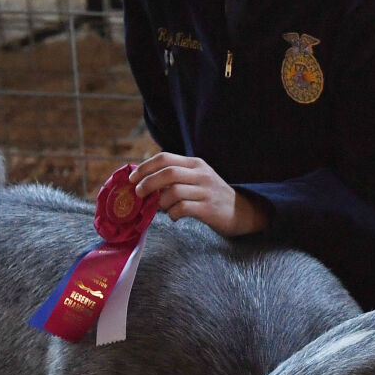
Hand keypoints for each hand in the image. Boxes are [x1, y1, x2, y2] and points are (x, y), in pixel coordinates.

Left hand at [128, 153, 268, 237]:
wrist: (241, 212)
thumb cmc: (211, 196)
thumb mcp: (196, 179)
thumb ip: (174, 177)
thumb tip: (142, 182)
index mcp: (195, 163)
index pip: (164, 158)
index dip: (144, 167)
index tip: (132, 179)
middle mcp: (201, 174)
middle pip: (167, 173)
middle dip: (147, 183)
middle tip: (138, 194)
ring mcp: (206, 191)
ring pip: (173, 192)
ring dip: (160, 202)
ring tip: (160, 208)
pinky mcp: (209, 208)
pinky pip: (182, 208)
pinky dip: (172, 214)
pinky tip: (174, 216)